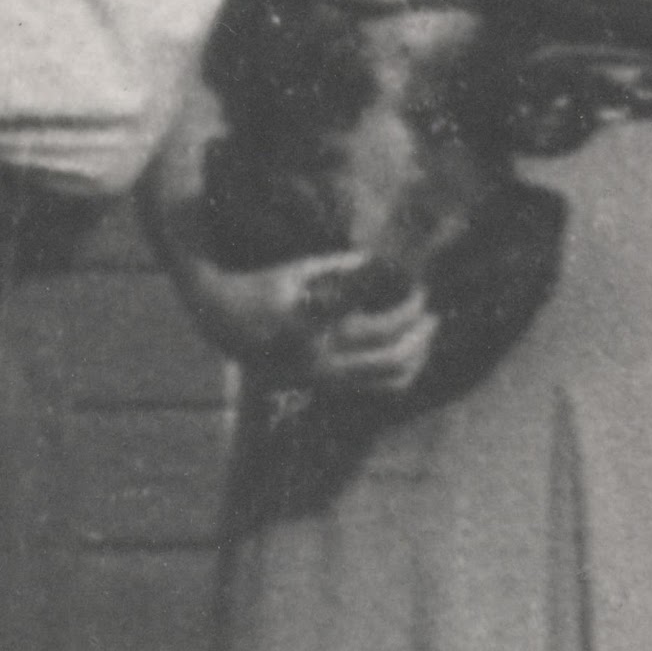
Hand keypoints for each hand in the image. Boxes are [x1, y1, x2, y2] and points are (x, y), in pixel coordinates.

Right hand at [183, 249, 440, 394]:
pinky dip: (396, 372)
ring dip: (414, 357)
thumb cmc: (259, 286)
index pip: (377, 323)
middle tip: (433, 312)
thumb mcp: (298, 270)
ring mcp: (320, 378)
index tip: (421, 287)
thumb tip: (382, 262)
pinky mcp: (319, 387)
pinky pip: (371, 387)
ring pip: (385, 380)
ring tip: (427, 333)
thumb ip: (341, 267)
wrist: (218, 323)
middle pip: (389, 355)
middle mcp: (318, 358)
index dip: (408, 307)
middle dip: (420, 333)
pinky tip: (406, 353)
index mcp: (314, 326)